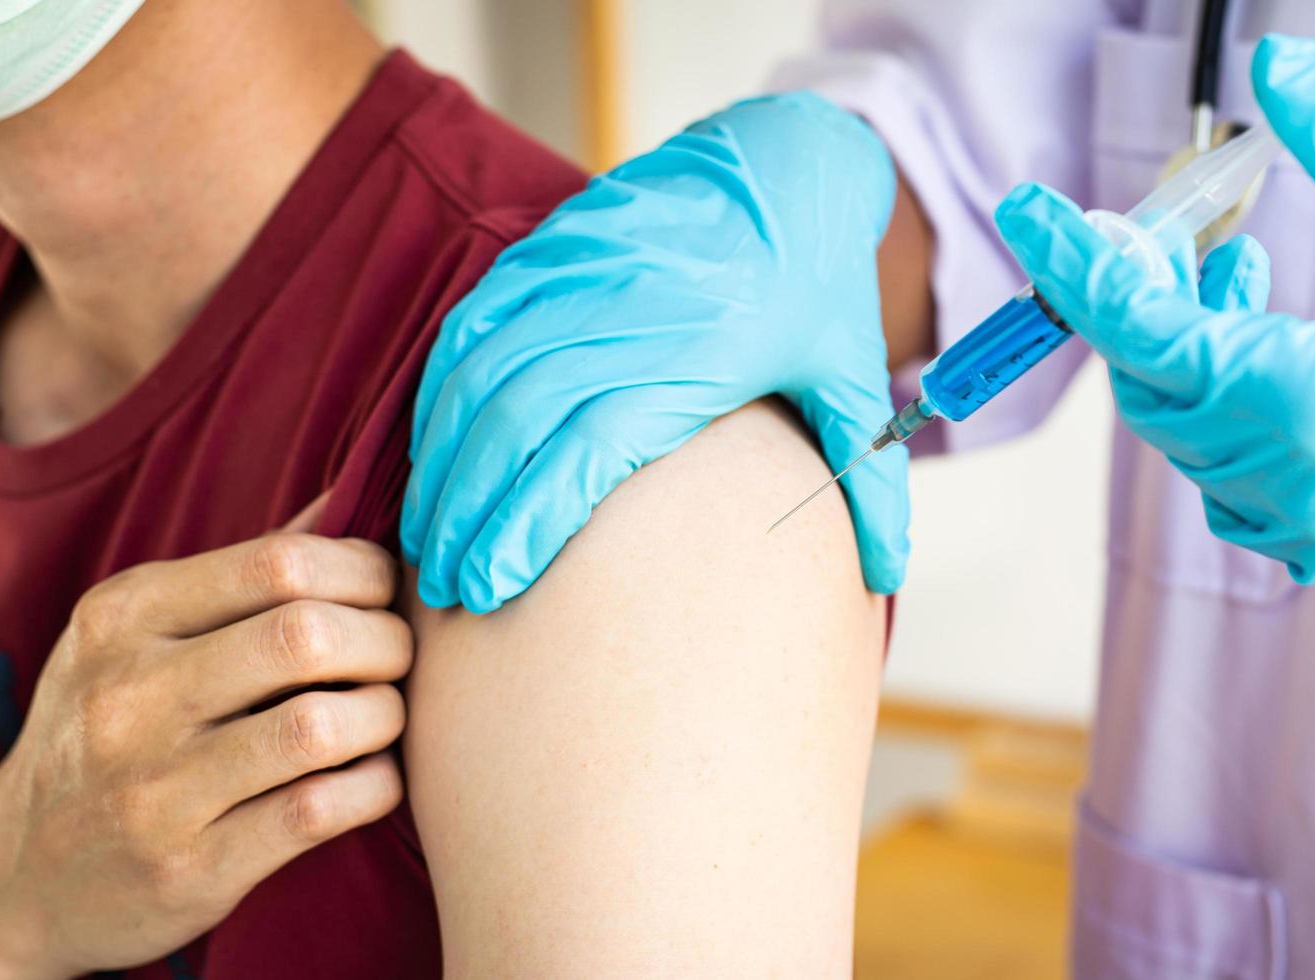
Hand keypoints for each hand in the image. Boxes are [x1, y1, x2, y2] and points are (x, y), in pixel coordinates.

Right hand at [0, 509, 411, 976]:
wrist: (19, 871)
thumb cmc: (114, 728)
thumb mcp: (140, 633)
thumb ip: (244, 572)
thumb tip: (348, 497)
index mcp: (124, 616)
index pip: (281, 561)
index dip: (363, 572)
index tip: (381, 597)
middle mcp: (128, 695)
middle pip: (307, 635)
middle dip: (386, 643)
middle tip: (395, 662)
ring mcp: (154, 788)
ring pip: (321, 725)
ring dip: (384, 717)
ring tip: (382, 719)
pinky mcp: (190, 867)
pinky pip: (320, 810)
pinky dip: (375, 787)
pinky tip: (372, 778)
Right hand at [401, 92, 909, 612]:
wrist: (784, 165)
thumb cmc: (818, 285)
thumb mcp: (856, 381)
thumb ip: (873, 483)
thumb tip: (886, 580)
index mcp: (698, 355)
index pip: (589, 448)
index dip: (531, 518)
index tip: (496, 583)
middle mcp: (626, 313)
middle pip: (517, 423)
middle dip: (469, 512)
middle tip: (448, 587)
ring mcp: (577, 273)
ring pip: (481, 377)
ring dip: (444, 462)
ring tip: (428, 538)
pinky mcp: (549, 248)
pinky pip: (473, 326)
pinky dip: (441, 393)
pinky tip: (430, 453)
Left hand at [993, 35, 1314, 606]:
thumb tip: (1277, 69)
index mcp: (1298, 400)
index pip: (1138, 327)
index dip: (1077, 263)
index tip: (1032, 212)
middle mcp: (1283, 478)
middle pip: (1151, 384)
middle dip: (1148, 303)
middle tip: (1192, 235)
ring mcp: (1304, 528)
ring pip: (1188, 436)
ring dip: (1194, 356)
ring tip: (1249, 277)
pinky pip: (1235, 484)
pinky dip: (1229, 417)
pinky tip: (1283, 364)